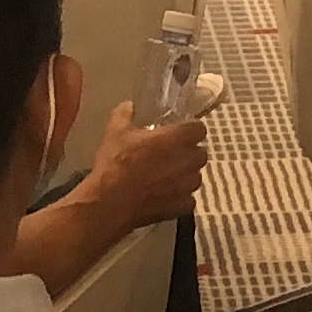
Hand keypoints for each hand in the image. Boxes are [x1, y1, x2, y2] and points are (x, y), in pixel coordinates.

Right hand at [63, 100, 207, 230]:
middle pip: (200, 153)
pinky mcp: (182, 206)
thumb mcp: (115, 132)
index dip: (190, 130)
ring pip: (195, 177)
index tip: (179, 132)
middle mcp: (188, 161)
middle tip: (171, 154)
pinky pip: (188, 200)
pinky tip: (165, 197)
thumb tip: (128, 105)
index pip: (199, 129)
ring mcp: (187, 186)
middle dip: (190, 153)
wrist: (111, 202)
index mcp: (177, 138)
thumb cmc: (116, 163)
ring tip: (167, 177)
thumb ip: (124, 115)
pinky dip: (180, 198)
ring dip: (185, 175)